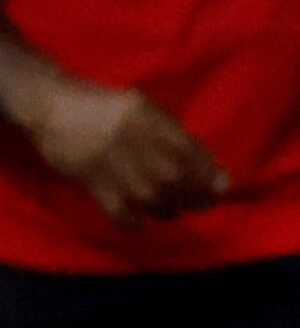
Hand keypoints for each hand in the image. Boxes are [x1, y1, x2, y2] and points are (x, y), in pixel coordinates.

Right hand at [24, 78, 226, 224]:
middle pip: (172, 177)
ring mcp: (106, 159)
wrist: (49, 104)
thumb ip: (171, 133)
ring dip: (168, 209)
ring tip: (173, 210)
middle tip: (202, 204)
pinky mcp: (88, 179)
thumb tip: (210, 169)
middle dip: (194, 196)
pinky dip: (134, 222)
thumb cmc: (103, 106)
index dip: (208, 173)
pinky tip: (141, 223)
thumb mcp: (141, 107)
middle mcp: (128, 136)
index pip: (186, 149)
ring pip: (149, 196)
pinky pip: (117, 211)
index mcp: (144, 114)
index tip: (222, 188)